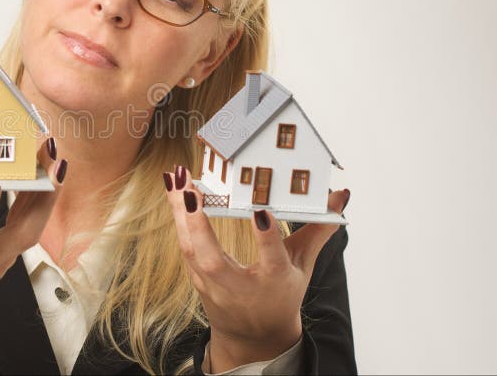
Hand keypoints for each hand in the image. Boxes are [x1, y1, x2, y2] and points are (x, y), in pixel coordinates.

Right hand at [0, 138, 66, 348]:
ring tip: (54, 158)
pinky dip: (40, 202)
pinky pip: (31, 227)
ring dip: (47, 194)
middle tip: (52, 158)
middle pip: (22, 232)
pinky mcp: (11, 256)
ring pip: (34, 228)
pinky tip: (44, 176)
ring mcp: (2, 260)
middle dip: (41, 195)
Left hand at [163, 166, 349, 371]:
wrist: (253, 336)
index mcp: (272, 282)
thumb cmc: (280, 295)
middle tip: (191, 190)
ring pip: (189, 249)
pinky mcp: (196, 278)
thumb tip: (340, 197)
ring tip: (176, 178)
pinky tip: (173, 189)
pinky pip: (183, 244)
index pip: (270, 259)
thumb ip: (317, 230)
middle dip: (200, 225)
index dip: (266, 237)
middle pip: (212, 258)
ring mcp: (212, 284)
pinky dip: (176, 216)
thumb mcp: (302, 267)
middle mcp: (237, 285)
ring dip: (180, 211)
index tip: (261, 212)